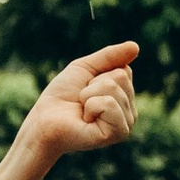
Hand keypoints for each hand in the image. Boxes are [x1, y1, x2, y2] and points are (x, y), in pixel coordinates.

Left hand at [23, 40, 138, 160]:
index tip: (86, 87)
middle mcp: (130, 112)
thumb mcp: (85, 68)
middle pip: (120, 76)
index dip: (99, 74)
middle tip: (81, 100)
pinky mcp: (117, 133)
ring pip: (113, 87)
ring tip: (82, 110)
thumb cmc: (63, 96)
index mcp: (125, 97)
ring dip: (88, 95)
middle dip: (93, 84)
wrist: (44, 121)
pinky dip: (91, 106)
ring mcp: (126, 124)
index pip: (124, 69)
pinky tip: (85, 119)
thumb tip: (135, 46)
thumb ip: (110, 56)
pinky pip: (109, 103)